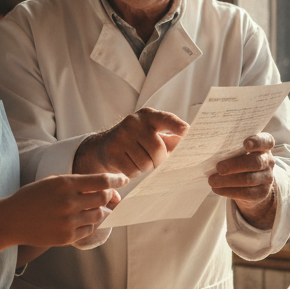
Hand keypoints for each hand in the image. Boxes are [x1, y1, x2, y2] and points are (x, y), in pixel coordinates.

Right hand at [4, 173, 126, 246]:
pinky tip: (80, 220)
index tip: (124, 179)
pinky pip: (89, 229)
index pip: (101, 180)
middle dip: (109, 195)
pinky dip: (89, 223)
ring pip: (99, 215)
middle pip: (104, 198)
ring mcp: (68, 221)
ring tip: (91, 208)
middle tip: (108, 195)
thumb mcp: (52, 182)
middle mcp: (69, 202)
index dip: (117, 179)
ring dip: (100, 210)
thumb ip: (78, 183)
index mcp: (65, 184)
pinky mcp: (67, 237)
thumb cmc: (33, 197)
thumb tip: (106, 188)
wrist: (11, 220)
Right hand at [73, 108, 188, 177]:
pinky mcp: (112, 151)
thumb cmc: (136, 141)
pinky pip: (132, 170)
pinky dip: (134, 173)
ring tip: (139, 161)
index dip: (176, 125)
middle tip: (152, 160)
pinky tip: (129, 165)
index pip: (165, 119)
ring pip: (145, 163)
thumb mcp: (152, 133)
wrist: (103, 146)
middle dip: (158, 160)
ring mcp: (121, 135)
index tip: (185, 130)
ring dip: (145, 168)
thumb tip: (186, 141)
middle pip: (158, 150)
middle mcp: (134, 122)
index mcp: (148, 115)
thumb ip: (171, 137)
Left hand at [208, 133, 276, 228]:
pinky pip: (245, 193)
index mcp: (264, 146)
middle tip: (218, 168)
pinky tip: (217, 189)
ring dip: (227, 180)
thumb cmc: (241, 160)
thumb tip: (212, 152)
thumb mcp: (241, 152)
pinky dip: (228, 191)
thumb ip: (233, 149)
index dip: (257, 141)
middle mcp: (269, 161)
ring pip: (248, 179)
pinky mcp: (261, 193)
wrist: (253, 184)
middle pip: (256, 162)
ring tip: (212, 180)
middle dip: (235, 165)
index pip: (266, 141)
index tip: (246, 143)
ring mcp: (267, 178)